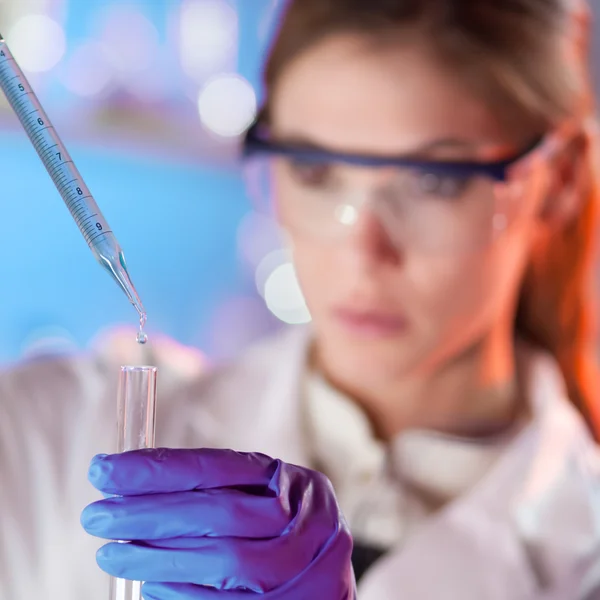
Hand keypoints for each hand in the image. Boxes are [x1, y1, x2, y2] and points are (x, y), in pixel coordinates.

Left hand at [81, 448, 355, 598]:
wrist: (326, 583)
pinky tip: (149, 584)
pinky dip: (182, 593)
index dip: (160, 468)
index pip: (221, 467)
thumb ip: (216, 491)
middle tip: (97, 515)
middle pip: (222, 513)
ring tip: (111, 552)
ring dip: (159, 557)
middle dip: (151, 512)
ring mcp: (307, 570)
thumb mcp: (264, 499)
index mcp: (296, 483)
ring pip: (226, 561)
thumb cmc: (283, 534)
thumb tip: (135, 486)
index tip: (107, 469)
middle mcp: (308, 522)